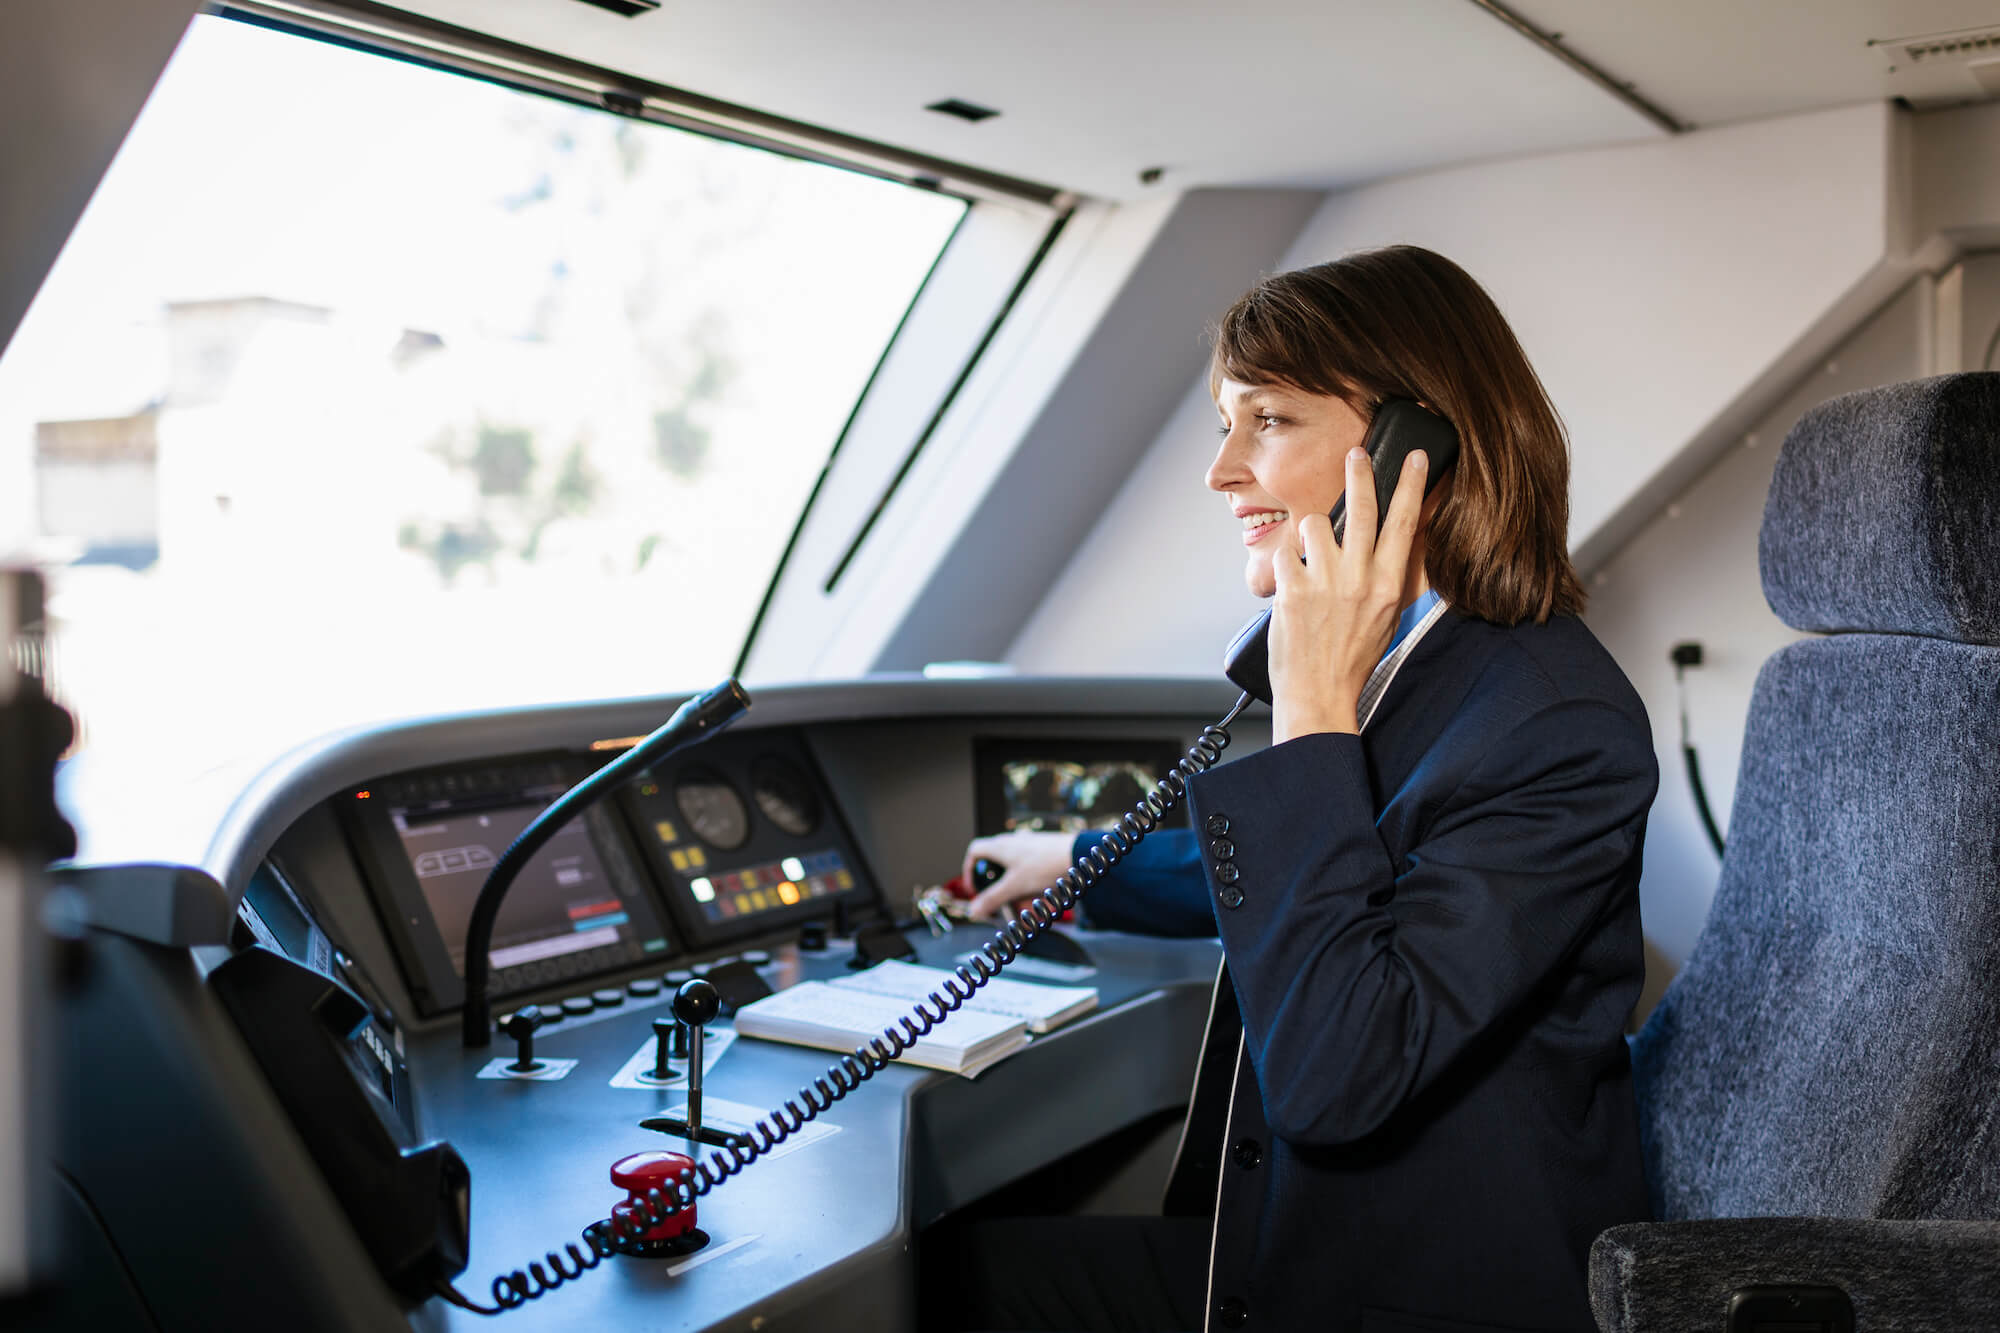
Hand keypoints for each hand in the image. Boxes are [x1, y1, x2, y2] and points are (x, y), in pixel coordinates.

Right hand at [961, 830, 1075, 920]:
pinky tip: (1041, 896)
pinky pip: (1031, 870)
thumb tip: (973, 911)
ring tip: (1025, 905)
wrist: (1080, 855)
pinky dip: (1031, 884)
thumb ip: (992, 899)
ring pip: (1015, 869)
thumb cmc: (1046, 866)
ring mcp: (1030, 844)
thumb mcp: (1014, 887)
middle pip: (995, 863)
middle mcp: (1014, 842)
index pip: (975, 851)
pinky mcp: (1045, 850)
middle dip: (998, 887)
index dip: (970, 869)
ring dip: (1016, 889)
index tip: (975, 888)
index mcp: (1001, 846)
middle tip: (1003, 903)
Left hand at [1269, 446, 1427, 742]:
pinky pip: (1285, 554)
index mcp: (1387, 586)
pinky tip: (1291, 586)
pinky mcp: (1292, 590)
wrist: (1319, 694)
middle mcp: (1359, 579)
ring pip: (1314, 525)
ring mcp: (1324, 583)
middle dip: (1359, 473)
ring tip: (1311, 560)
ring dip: (1310, 534)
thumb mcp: (1386, 618)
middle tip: (1355, 452)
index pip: (1404, 524)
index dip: (1410, 486)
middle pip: (1362, 510)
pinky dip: (1286, 564)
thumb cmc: (1352, 659)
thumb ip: (1388, 579)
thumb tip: (1394, 544)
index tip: (1415, 459)